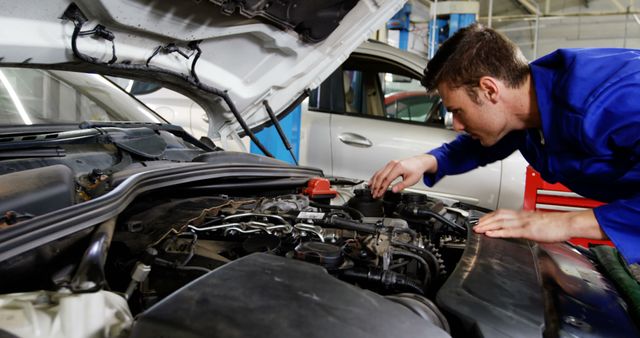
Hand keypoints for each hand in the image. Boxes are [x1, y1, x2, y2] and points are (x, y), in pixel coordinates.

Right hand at [368, 154, 437, 198]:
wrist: (419, 163)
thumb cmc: (416, 170)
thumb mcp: (411, 180)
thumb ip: (402, 185)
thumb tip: (393, 190)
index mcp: (398, 167)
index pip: (387, 179)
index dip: (382, 188)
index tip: (379, 194)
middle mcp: (392, 164)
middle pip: (380, 176)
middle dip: (376, 186)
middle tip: (374, 194)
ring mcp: (390, 164)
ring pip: (378, 173)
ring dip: (374, 182)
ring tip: (371, 190)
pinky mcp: (389, 165)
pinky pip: (380, 171)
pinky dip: (375, 177)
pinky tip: (371, 182)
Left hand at [473, 209, 605, 241]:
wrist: (568, 223)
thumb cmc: (556, 224)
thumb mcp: (537, 222)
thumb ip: (526, 225)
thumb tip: (520, 229)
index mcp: (523, 214)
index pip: (502, 213)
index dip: (489, 216)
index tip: (481, 220)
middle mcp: (521, 216)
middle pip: (498, 216)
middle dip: (484, 220)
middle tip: (474, 225)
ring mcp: (524, 223)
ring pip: (501, 222)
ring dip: (487, 226)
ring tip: (478, 230)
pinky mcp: (528, 231)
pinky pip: (510, 231)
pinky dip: (498, 232)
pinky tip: (490, 234)